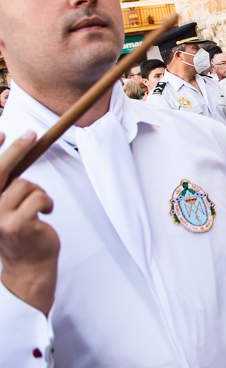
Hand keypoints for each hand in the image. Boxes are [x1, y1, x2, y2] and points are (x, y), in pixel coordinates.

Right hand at [0, 132, 59, 315]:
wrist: (28, 267)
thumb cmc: (21, 234)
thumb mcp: (8, 208)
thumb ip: (7, 187)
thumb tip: (15, 157)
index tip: (3, 132)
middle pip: (0, 170)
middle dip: (16, 149)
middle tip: (31, 134)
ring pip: (27, 185)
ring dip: (39, 194)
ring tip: (39, 209)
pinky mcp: (16, 224)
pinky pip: (39, 197)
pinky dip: (47, 202)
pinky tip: (45, 215)